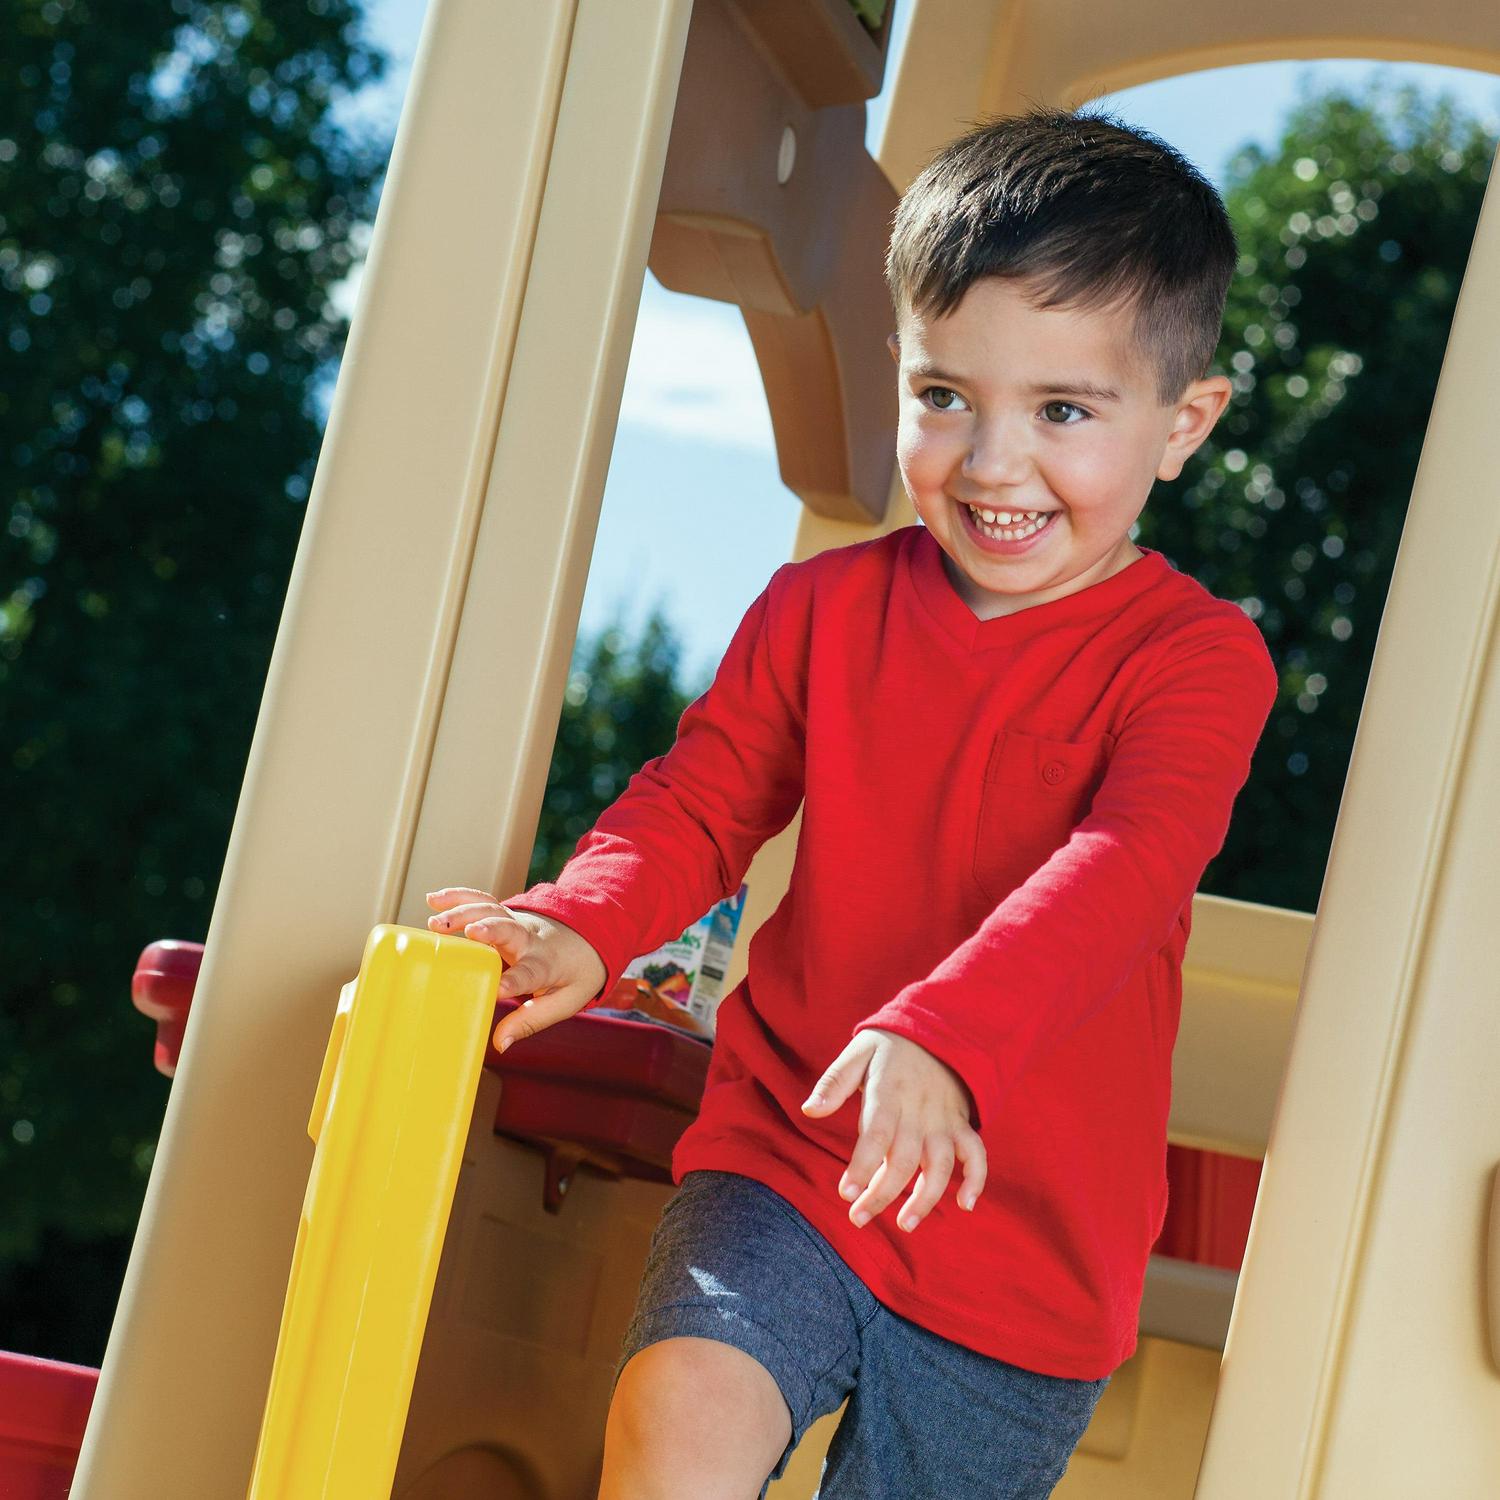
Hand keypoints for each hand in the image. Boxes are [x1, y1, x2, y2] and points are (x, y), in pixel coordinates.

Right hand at [425, 887, 606, 1052]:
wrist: (587, 939)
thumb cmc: (573, 975)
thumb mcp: (563, 1003)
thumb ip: (530, 1021)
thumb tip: (500, 1044)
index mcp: (546, 965)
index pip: (530, 973)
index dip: (514, 982)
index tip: (499, 989)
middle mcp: (529, 939)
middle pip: (509, 929)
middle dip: (490, 929)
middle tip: (470, 932)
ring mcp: (515, 922)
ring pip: (491, 910)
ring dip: (464, 912)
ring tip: (436, 923)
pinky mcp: (503, 914)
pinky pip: (481, 901)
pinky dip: (458, 897)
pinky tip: (434, 899)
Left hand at [800, 1028, 986, 1233]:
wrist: (939, 1029)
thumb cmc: (890, 1047)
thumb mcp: (858, 1052)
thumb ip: (833, 1082)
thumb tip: (808, 1110)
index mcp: (889, 1091)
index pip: (876, 1134)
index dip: (863, 1166)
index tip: (846, 1193)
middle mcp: (919, 1109)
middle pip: (904, 1159)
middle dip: (882, 1194)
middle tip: (858, 1218)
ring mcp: (943, 1119)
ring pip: (941, 1164)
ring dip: (925, 1198)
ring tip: (905, 1224)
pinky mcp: (961, 1124)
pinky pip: (976, 1154)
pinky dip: (976, 1179)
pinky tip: (965, 1205)